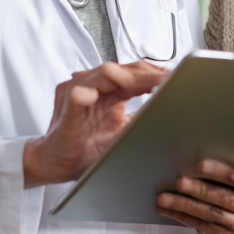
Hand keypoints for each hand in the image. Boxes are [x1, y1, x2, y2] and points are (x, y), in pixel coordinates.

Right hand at [23, 61, 166, 186]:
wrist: (57, 163)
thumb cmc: (86, 146)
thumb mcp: (123, 131)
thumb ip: (141, 118)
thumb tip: (171, 114)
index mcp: (109, 91)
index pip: (134, 73)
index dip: (154, 74)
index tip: (176, 78)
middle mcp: (94, 86)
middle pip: (122, 70)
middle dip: (146, 73)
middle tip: (168, 78)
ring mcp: (78, 94)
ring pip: (102, 75)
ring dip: (125, 76)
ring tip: (146, 80)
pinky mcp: (67, 110)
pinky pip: (76, 97)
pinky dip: (84, 95)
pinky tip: (93, 94)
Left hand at [155, 159, 233, 233]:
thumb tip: (213, 147)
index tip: (230, 173)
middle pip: (227, 200)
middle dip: (201, 190)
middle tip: (180, 181)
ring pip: (212, 215)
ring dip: (185, 206)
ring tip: (164, 198)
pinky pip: (204, 226)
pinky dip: (184, 217)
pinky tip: (168, 209)